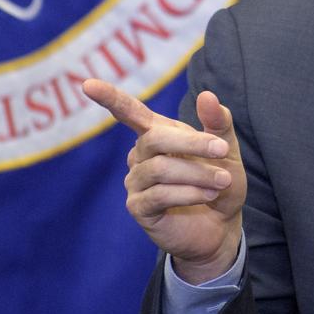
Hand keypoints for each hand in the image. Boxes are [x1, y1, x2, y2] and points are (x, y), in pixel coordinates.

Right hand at [83, 79, 245, 283]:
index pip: (128, 112)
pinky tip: (207, 196)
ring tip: (221, 181)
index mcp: (157, 134)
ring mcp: (136, 182)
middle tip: (222, 149)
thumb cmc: (220, 184)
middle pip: (154, 138)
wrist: (222, 228)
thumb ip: (218, 124)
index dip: (109, 98)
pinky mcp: (139, 209)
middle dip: (191, 142)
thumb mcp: (226, 151)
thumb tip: (207, 95)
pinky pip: (159, 195)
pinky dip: (188, 193)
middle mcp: (140, 156)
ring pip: (159, 168)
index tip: (87, 84)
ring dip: (196, 173)